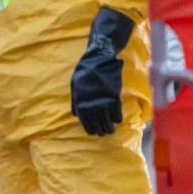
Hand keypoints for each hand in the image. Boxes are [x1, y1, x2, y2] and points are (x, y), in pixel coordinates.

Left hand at [70, 7, 135, 136]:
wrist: (98, 60)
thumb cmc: (84, 72)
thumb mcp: (74, 87)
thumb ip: (75, 101)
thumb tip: (76, 115)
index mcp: (80, 102)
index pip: (85, 121)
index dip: (90, 128)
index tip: (93, 132)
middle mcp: (91, 104)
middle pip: (97, 123)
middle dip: (101, 130)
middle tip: (105, 133)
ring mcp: (103, 101)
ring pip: (107, 120)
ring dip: (110, 126)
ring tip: (111, 130)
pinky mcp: (114, 96)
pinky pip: (116, 111)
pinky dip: (117, 117)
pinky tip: (118, 120)